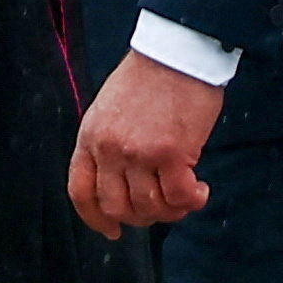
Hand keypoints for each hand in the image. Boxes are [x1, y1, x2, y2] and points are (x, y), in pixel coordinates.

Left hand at [66, 51, 219, 238]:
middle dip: (141, 217)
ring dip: (171, 211)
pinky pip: (179, 197)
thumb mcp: (110, 110)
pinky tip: (201, 190)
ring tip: (186, 197)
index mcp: (90, 137)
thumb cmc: (149, 77)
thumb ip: (109, 145)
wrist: (175, 51)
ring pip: (149, 207)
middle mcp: (109, 149)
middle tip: (163, 208)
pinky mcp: (171, 153)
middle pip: (117, 207)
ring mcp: (138, 153)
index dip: (95, 219)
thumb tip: (124, 184)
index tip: (112, 231)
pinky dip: (192, 201)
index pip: (81, 192)